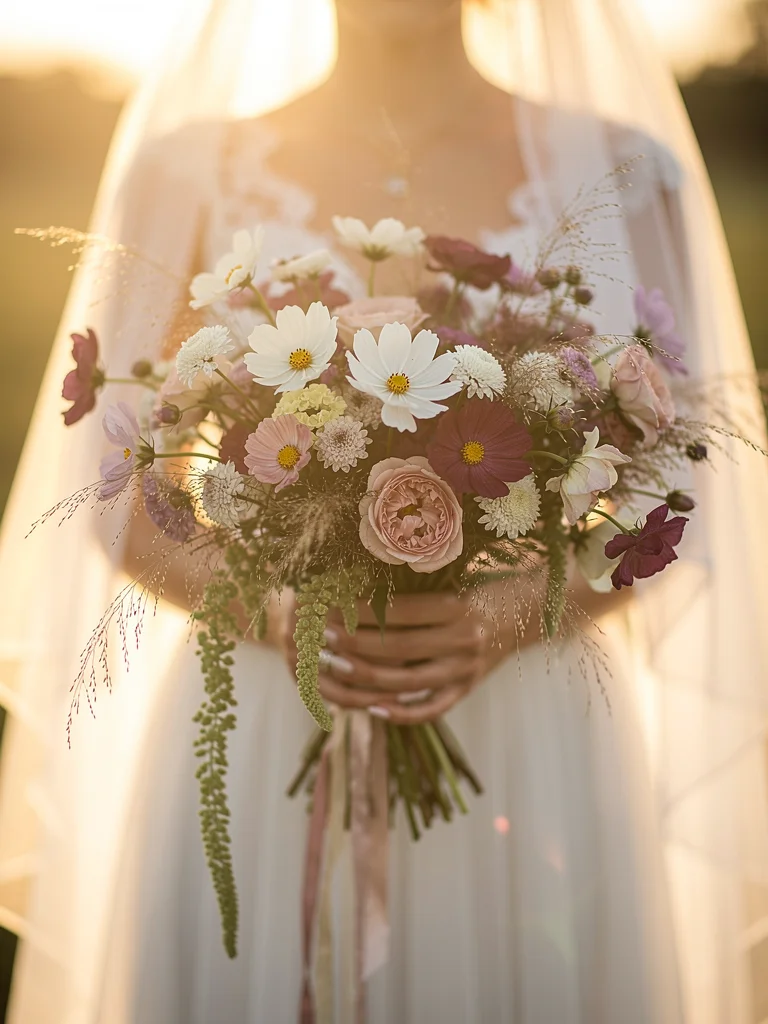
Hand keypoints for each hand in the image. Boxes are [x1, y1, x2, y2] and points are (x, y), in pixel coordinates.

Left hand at [280, 591, 492, 724]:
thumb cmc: (487, 583)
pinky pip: (431, 708)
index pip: (401, 614)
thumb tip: (361, 578)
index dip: (363, 613)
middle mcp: (464, 641)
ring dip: (366, 679)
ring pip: (408, 683)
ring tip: (333, 668)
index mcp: (459, 607)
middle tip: (321, 639)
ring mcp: (466, 671)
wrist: (533, 611)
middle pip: (399, 650)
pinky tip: (372, 708)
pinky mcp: (468, 689)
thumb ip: (420, 584)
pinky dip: (401, 713)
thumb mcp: (459, 576)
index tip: (331, 607)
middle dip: (355, 645)